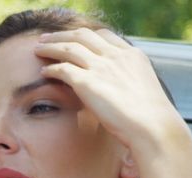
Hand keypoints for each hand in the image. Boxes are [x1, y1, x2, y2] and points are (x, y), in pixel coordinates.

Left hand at [33, 28, 184, 155]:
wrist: (152, 127)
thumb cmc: (151, 120)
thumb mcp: (143, 92)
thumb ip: (128, 84)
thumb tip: (118, 93)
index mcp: (132, 56)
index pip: (104, 36)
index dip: (85, 36)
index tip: (74, 39)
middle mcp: (116, 56)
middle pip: (83, 35)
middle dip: (63, 35)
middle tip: (48, 38)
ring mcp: (101, 67)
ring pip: (69, 48)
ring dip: (51, 46)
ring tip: (39, 49)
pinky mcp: (87, 82)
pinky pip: (62, 69)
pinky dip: (51, 68)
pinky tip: (44, 71)